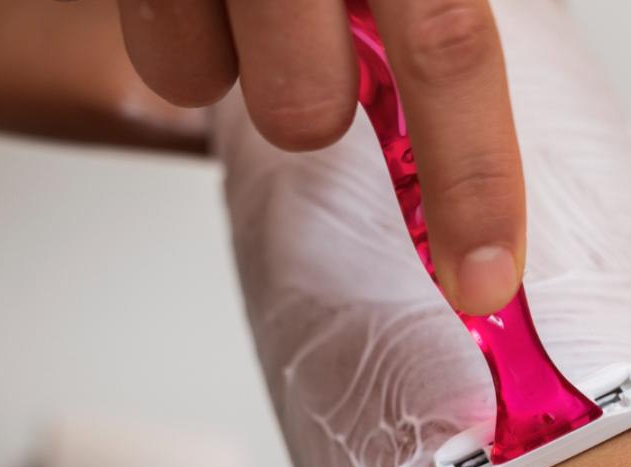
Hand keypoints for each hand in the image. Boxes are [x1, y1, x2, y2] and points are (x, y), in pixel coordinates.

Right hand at [115, 0, 524, 314]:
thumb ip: (446, 3)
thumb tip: (458, 77)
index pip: (453, 51)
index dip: (473, 181)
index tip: (483, 276)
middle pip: (304, 99)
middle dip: (308, 109)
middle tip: (313, 54)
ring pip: (192, 72)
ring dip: (226, 57)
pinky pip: (147, 33)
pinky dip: (174, 21)